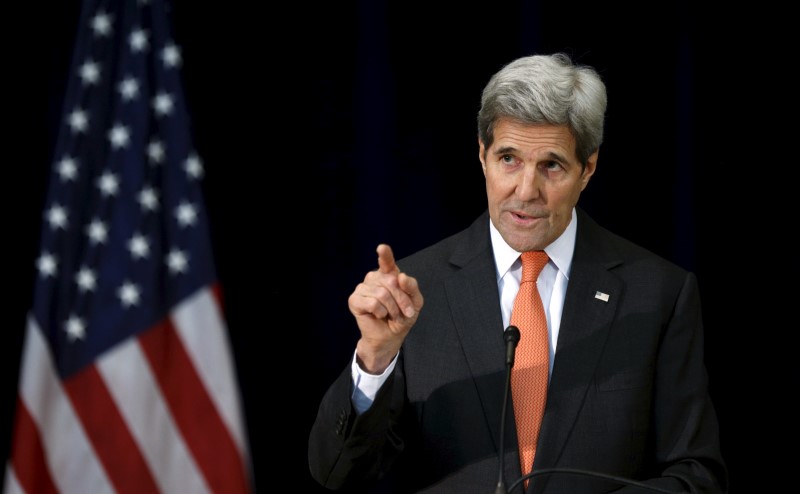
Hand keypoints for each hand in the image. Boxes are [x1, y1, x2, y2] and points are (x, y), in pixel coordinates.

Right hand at [349, 244, 423, 373]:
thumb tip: (401, 276)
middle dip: (401, 300)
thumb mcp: (415, 302)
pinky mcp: (354, 300)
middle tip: (404, 312)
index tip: (382, 248)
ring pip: (382, 293)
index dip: (385, 255)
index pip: (386, 262)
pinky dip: (380, 312)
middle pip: (390, 282)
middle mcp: (374, 278)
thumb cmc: (402, 317)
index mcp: (389, 275)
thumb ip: (412, 287)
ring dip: (392, 308)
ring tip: (391, 315)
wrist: (391, 336)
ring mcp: (363, 288)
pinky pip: (372, 303)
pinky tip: (379, 315)